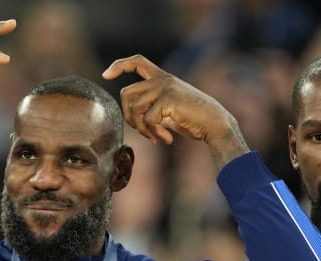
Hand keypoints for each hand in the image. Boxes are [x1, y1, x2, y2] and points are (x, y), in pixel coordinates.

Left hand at [102, 54, 248, 168]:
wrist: (214, 123)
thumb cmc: (192, 120)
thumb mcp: (168, 110)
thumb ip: (151, 107)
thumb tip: (131, 116)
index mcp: (162, 77)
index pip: (137, 61)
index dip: (119, 66)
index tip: (106, 75)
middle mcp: (162, 79)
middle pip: (126, 93)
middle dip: (129, 117)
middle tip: (144, 132)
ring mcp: (164, 87)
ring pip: (134, 109)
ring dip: (143, 130)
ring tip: (157, 138)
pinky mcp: (167, 99)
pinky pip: (146, 120)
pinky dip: (153, 134)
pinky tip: (166, 139)